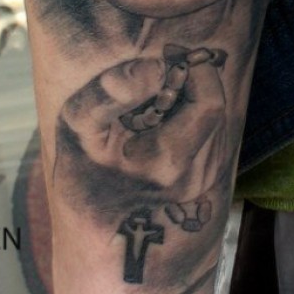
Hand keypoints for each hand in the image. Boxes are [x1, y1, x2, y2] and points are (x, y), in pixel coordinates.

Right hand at [55, 45, 232, 291]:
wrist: (97, 239)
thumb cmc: (82, 177)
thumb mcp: (78, 124)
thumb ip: (113, 89)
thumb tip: (157, 67)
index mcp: (169, 162)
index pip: (209, 100)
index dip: (193, 68)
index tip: (166, 54)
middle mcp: (197, 176)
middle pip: (214, 104)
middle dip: (190, 81)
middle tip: (155, 76)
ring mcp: (206, 183)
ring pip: (215, 119)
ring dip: (190, 100)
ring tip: (150, 108)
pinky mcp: (208, 185)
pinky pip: (211, 135)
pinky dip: (191, 119)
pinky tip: (160, 127)